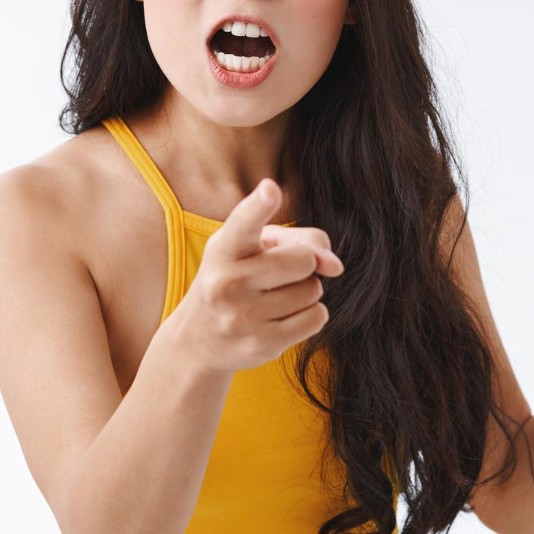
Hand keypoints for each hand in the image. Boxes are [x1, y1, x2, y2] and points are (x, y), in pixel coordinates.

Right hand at [166, 178, 344, 373]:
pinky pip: (317, 317)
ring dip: (305, 290)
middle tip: (277, 273)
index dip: (259, 206)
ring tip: (274, 297)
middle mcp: (227, 282)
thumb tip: (335, 266)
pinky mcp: (263, 344)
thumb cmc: (235, 278)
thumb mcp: (255, 248)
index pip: (243, 224)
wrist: (198, 340)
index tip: (270, 189)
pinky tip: (283, 316)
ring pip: (313, 289)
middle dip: (302, 263)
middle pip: (303, 259)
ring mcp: (244, 317)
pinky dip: (309, 314)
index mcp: (223, 249)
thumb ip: (301, 240)